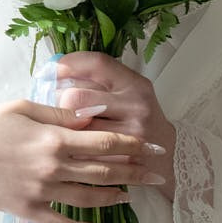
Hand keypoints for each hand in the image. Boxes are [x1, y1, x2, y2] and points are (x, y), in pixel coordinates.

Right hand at [0, 97, 167, 222]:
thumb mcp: (22, 107)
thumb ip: (59, 114)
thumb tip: (91, 114)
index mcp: (53, 139)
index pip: (104, 143)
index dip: (134, 145)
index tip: (153, 147)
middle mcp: (53, 168)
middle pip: (105, 171)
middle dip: (135, 172)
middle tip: (157, 174)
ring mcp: (43, 193)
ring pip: (90, 198)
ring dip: (114, 197)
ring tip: (130, 194)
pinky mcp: (30, 211)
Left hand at [54, 51, 178, 200]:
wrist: (168, 159)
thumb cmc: (137, 121)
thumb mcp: (127, 93)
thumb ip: (99, 81)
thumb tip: (56, 71)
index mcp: (135, 85)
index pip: (97, 63)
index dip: (69, 64)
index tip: (53, 69)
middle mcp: (136, 106)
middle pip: (77, 96)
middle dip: (58, 99)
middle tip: (54, 103)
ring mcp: (132, 134)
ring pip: (75, 126)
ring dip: (61, 126)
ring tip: (60, 125)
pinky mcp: (124, 159)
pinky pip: (82, 150)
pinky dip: (72, 147)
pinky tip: (71, 145)